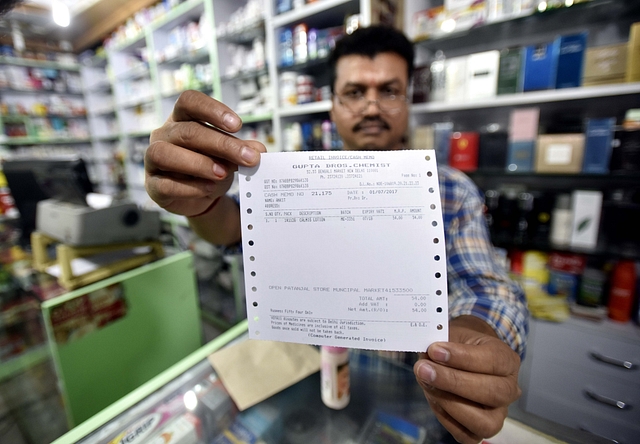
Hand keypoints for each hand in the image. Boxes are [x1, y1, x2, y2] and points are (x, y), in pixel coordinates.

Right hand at [145, 90, 265, 216]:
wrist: (199, 198)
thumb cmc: (212, 168)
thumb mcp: (229, 157)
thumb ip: (241, 150)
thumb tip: (258, 149)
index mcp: (181, 119)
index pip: (189, 101)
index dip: (212, 109)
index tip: (238, 125)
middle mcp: (164, 135)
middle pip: (187, 132)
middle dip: (221, 145)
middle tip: (248, 158)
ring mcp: (153, 159)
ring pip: (165, 154)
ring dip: (199, 163)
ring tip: (223, 173)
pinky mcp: (153, 185)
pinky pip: (166, 184)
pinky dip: (191, 187)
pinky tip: (210, 189)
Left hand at [414, 316, 521, 443]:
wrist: (461, 356)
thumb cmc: (460, 345)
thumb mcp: (454, 334)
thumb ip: (443, 343)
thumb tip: (427, 355)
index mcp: (507, 360)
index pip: (492, 360)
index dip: (462, 357)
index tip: (435, 350)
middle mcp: (509, 389)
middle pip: (492, 392)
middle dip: (453, 382)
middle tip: (424, 369)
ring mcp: (498, 413)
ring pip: (484, 422)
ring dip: (450, 403)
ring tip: (427, 383)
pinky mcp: (481, 430)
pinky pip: (466, 435)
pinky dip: (446, 418)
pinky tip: (433, 396)